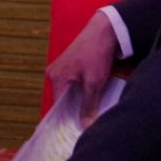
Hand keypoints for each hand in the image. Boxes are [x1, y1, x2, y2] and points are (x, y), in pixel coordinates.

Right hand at [48, 9, 118, 124]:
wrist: (105, 30)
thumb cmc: (96, 54)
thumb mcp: (94, 82)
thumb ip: (88, 105)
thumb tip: (85, 126)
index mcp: (56, 77)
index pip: (58, 106)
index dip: (69, 118)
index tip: (78, 129)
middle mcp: (55, 73)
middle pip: (64, 99)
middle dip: (75, 110)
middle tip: (88, 123)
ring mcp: (62, 68)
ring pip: (70, 92)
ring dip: (81, 100)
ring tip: (92, 111)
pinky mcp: (71, 65)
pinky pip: (74, 84)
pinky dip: (82, 91)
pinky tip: (94, 97)